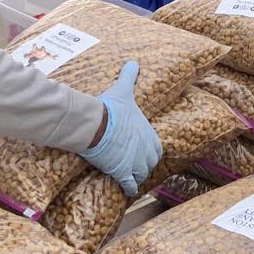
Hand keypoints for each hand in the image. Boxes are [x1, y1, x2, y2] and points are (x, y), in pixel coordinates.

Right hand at [78, 60, 162, 195]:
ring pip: (142, 175)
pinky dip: (129, 189)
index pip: (157, 148)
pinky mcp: (121, 172)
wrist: (96, 124)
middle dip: (145, 166)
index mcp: (149, 134)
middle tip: (137, 167)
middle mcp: (145, 150)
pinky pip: (130, 185)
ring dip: (138, 177)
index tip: (145, 153)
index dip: (151, 151)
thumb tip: (133, 62)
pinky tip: (127, 191)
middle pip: (150, 163)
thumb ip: (129, 77)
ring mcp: (135, 162)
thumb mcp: (123, 90)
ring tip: (132, 178)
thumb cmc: (111, 108)